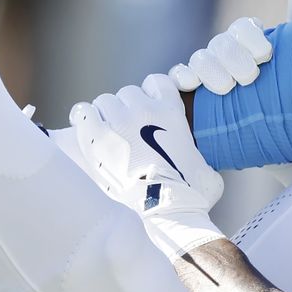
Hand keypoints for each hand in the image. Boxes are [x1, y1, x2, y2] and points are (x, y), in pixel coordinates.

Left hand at [69, 73, 225, 259]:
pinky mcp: (97, 137)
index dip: (150, 94)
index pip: (156, 81)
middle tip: (128, 133)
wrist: (168, 210)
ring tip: (107, 136)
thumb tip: (198, 162)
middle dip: (127, 110)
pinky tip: (87, 133)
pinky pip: (83, 112)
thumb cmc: (192, 194)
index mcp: (171, 111)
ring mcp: (119, 121)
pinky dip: (84, 120)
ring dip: (106, 116)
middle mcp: (144, 110)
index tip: (148, 109)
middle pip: (127, 93)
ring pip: (105, 101)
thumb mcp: (208, 167)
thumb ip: (198, 155)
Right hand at [165, 0, 291, 93]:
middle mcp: (224, 50)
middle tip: (249, 76)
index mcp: (248, 39)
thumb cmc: (282, 84)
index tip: (265, 54)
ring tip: (227, 87)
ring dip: (212, 71)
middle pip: (221, 44)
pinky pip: (178, 75)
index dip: (251, 37)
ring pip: (200, 59)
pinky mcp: (188, 86)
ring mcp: (204, 67)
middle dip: (234, 58)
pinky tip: (192, 84)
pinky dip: (183, 77)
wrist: (271, 120)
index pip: (243, 27)